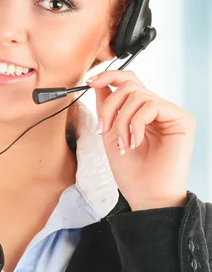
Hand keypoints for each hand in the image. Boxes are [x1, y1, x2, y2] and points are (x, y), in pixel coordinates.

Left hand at [85, 70, 195, 210]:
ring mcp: (170, 113)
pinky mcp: (182, 119)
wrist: (146, 195)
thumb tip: (99, 82)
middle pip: (130, 84)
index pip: (128, 81)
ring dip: (122, 120)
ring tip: (122, 144)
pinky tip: (135, 142)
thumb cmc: (131, 172)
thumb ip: (106, 107)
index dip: (109, 76)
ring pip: (137, 95)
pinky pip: (151, 105)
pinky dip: (136, 124)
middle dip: (110, 105)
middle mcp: (157, 109)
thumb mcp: (110, 134)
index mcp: (141, 111)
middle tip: (103, 129)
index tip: (90, 81)